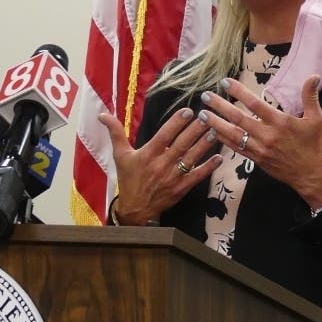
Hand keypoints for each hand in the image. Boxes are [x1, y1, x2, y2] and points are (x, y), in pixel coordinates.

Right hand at [99, 108, 221, 224]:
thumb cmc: (128, 179)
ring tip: (215, 131)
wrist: (135, 210)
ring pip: (191, 158)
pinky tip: (219, 157)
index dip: (176, 123)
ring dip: (204, 144)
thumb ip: (115, 133)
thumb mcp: (120, 155)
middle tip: (207, 117)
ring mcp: (173, 177)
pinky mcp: (181, 188)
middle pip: (181, 145)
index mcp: (147, 155)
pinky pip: (197, 176)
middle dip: (195, 130)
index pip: (164, 135)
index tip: (187, 111)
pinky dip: (208, 167)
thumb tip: (102, 115)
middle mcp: (161, 165)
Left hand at [198, 75, 321, 209]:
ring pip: (233, 134)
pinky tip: (212, 132)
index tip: (225, 82)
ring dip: (216, 123)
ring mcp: (260, 149)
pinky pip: (236, 148)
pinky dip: (223, 140)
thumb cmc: (315, 145)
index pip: (254, 103)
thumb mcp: (317, 119)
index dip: (238, 91)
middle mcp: (267, 135)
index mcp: (280, 122)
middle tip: (205, 96)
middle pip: (238, 118)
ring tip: (201, 114)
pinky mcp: (256, 159)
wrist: (312, 175)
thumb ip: (311, 97)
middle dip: (220, 106)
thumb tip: (314, 76)